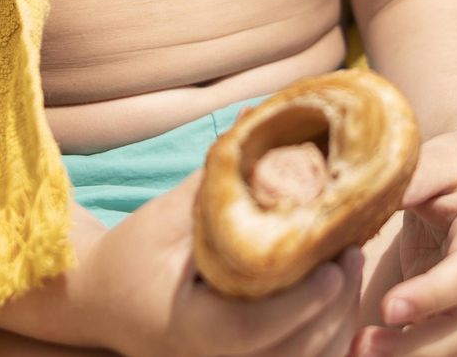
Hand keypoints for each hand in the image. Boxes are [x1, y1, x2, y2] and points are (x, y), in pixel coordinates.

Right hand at [93, 170, 362, 356]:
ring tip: (350, 266)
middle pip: (290, 352)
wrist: (102, 301)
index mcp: (185, 328)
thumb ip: (214, 183)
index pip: (251, 330)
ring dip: (335, 319)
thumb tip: (256, 122)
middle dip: (333, 303)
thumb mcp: (163, 216)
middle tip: (354, 252)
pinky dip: (324, 335)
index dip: (302, 302)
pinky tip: (335, 294)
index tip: (335, 265)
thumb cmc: (130, 255)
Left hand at [353, 130, 456, 356]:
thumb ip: (413, 178)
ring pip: (449, 344)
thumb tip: (366, 196)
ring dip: (406, 355)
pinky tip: (363, 349)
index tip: (388, 306)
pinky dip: (402, 352)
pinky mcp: (446, 307)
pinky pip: (430, 339)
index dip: (432, 295)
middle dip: (415, 346)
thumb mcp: (442, 157)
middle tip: (362, 345)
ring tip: (355, 351)